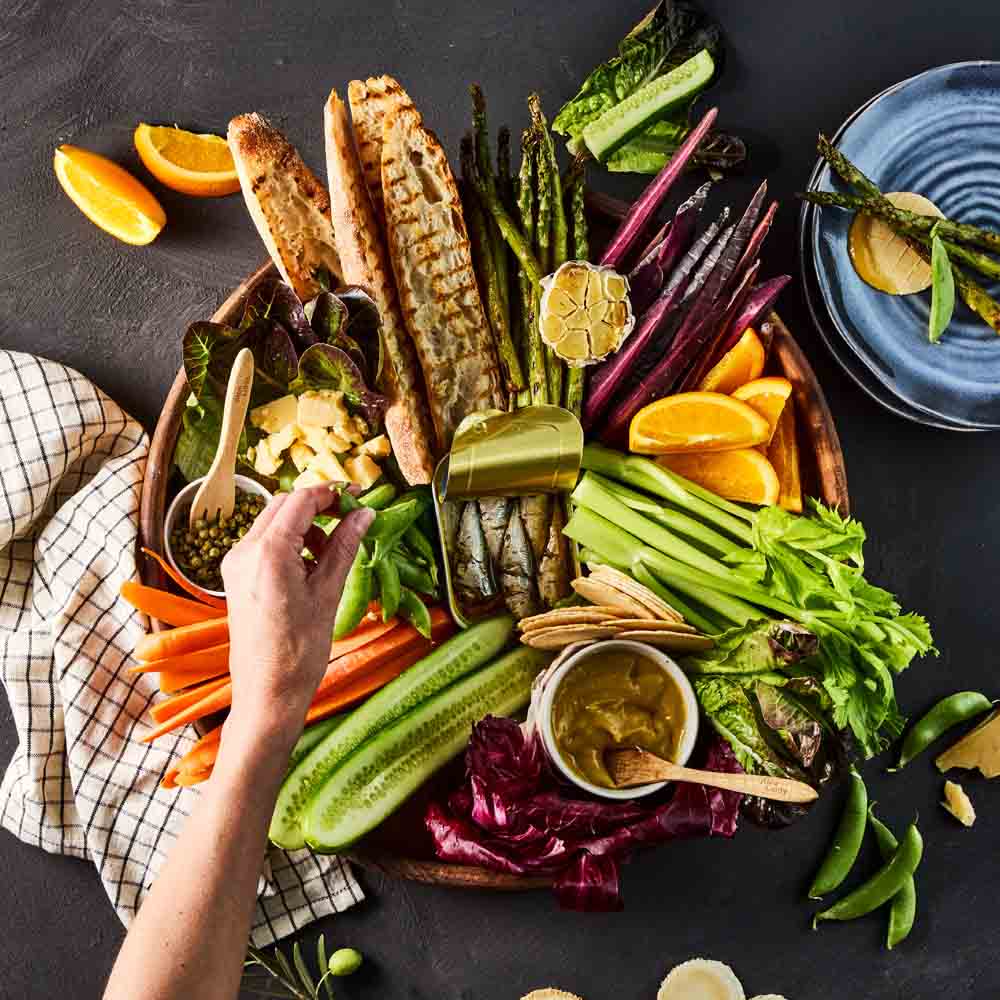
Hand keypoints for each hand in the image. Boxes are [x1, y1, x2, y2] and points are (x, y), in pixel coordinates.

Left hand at [220, 485, 372, 746]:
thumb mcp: (328, 593)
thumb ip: (344, 547)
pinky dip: (289, 543)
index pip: (301, 500)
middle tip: (350, 519)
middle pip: (283, 505)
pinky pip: (263, 543)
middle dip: (317, 506)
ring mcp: (235, 563)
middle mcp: (244, 550)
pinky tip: (310, 566)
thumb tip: (364, 514)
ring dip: (304, 524)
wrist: (267, 694)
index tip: (357, 497)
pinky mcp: (235, 577)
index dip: (332, 493)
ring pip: (272, 522)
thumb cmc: (300, 651)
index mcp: (268, 552)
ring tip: (331, 552)